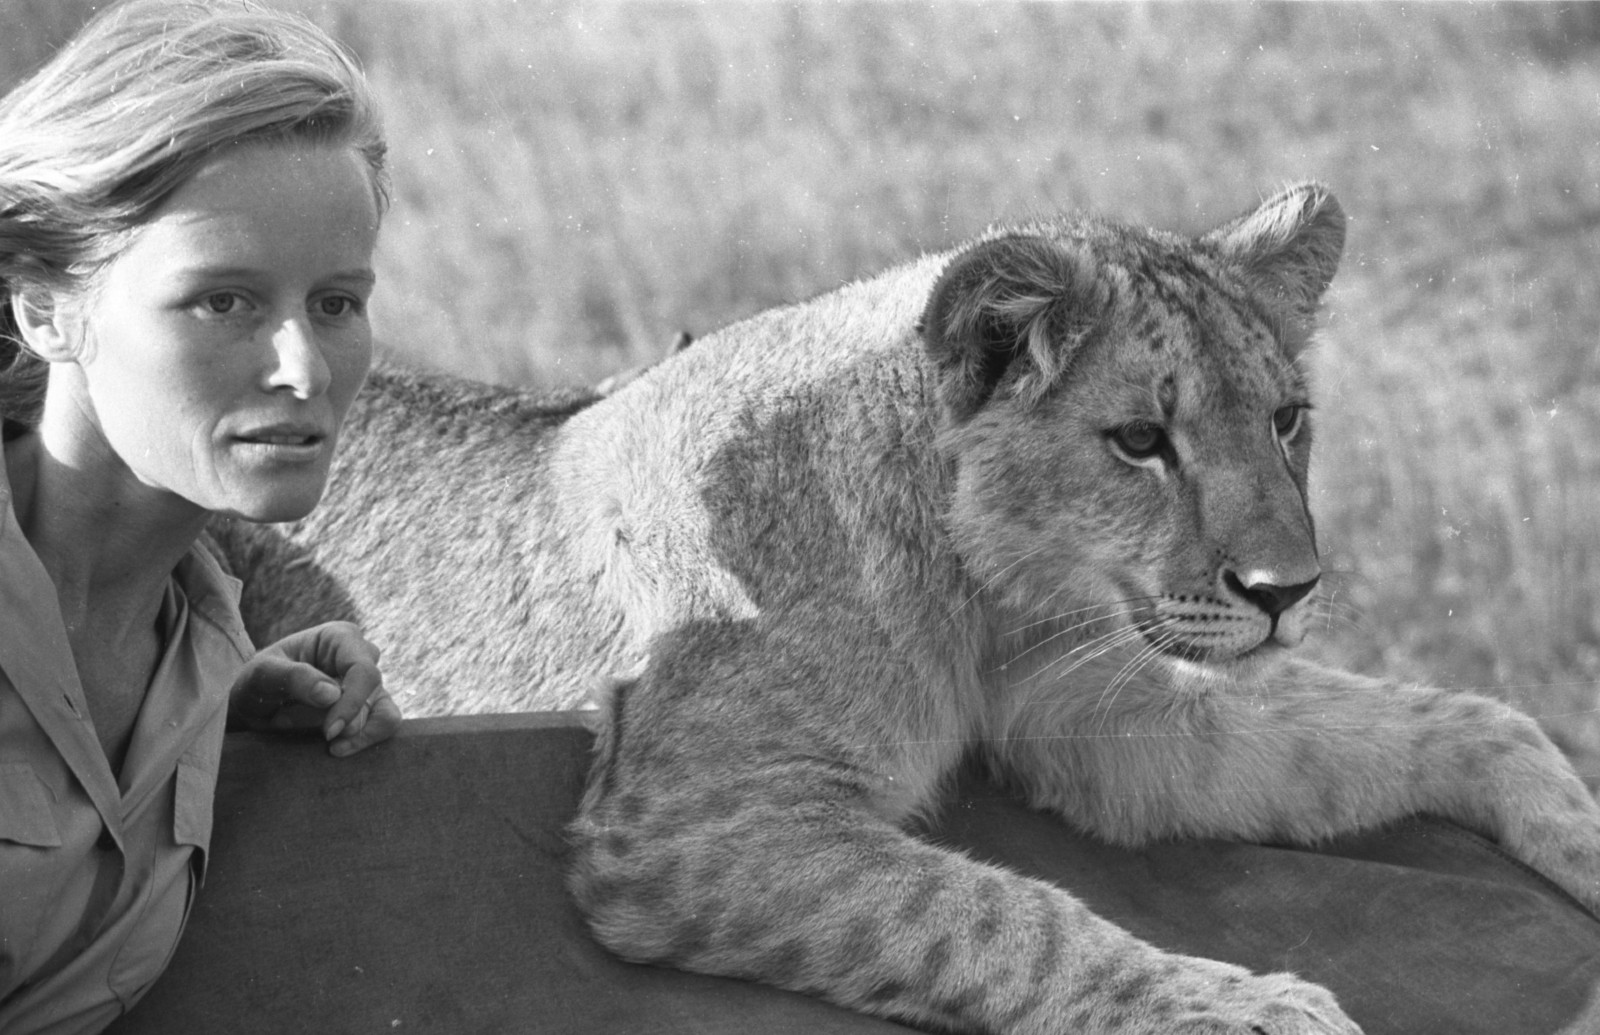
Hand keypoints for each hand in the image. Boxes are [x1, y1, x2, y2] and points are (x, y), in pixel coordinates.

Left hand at [229, 621, 398, 756]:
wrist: (256, 706)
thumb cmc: (258, 682)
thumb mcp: (262, 675)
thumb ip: (294, 679)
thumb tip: (333, 695)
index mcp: (340, 637)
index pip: (363, 670)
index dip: (351, 703)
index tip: (329, 732)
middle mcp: (362, 656)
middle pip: (370, 695)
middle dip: (331, 718)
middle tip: (288, 722)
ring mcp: (370, 684)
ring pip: (383, 715)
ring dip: (346, 732)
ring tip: (315, 739)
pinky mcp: (372, 707)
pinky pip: (384, 726)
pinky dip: (363, 741)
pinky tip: (335, 749)